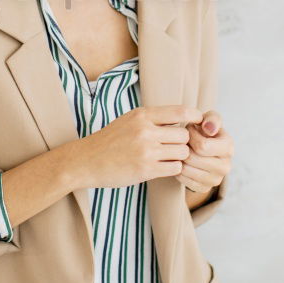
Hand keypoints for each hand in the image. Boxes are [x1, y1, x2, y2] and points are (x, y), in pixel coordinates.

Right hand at [69, 105, 204, 189]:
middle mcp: (145, 131)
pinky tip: (163, 167)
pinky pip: (174, 168)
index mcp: (142, 115)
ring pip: (182, 153)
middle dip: (184, 142)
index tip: (196, 125)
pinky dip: (173, 168)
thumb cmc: (110, 140)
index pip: (181, 112)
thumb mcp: (130, 120)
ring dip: (179, 157)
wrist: (87, 160)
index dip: (194, 118)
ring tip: (169, 157)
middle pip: (185, 135)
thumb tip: (183, 117)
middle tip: (176, 146)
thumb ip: (153, 118)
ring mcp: (146, 151)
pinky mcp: (145, 170)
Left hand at [176, 110, 232, 192]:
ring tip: (182, 149)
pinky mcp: (204, 188)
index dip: (191, 136)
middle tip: (183, 140)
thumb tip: (209, 129)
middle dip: (183, 147)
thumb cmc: (205, 130)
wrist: (203, 149)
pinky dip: (177, 168)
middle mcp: (226, 166)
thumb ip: (212, 118)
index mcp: (228, 148)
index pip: (203, 146)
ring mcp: (216, 180)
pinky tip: (181, 160)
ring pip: (185, 169)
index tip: (190, 130)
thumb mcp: (210, 119)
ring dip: (179, 157)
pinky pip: (182, 179)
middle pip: (192, 158)